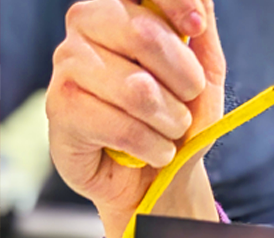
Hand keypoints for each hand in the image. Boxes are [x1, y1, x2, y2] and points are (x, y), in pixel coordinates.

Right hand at [47, 0, 224, 237]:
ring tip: (168, 131)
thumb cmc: (179, 119)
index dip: (174, 2)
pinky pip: (121, 127)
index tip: (195, 27)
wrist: (162, 175)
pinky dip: (152, 147)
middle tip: (187, 100)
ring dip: (171, 121)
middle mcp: (85, 28)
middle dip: (185, 78)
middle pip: (143, 35)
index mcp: (120, 10)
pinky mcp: (60, 110)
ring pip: (137, 89)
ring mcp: (67, 67)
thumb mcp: (205, 75)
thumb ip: (202, 32)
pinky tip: (152, 151)